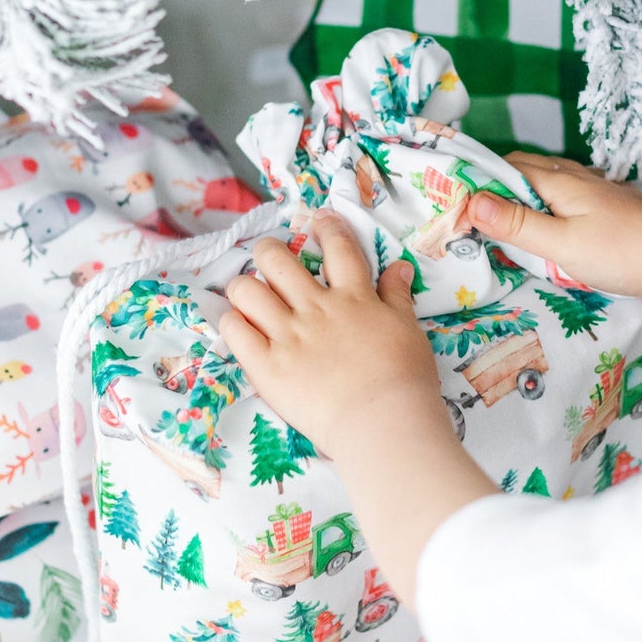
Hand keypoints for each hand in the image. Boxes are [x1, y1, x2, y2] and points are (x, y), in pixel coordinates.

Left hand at [218, 212, 452, 459]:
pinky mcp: (267, 366)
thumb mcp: (408, 329)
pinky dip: (232, 322)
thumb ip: (397, 296)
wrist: (384, 422)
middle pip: (278, 260)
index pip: (338, 248)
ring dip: (245, 285)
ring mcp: (288, 336)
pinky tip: (240, 325)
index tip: (320, 219)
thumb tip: (398, 266)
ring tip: (250, 294)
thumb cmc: (405, 379)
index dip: (328, 227)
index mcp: (353, 298)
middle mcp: (315, 309)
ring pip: (247, 290)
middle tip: (271, 257)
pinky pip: (235, 331)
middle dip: (270, 250)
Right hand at [466, 152, 641, 300]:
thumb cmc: (622, 253)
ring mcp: (598, 190)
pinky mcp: (613, 206)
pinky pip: (570, 195)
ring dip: (525, 194)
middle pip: (528, 169)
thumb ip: (517, 225)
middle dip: (499, 184)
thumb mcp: (561, 245)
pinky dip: (550, 204)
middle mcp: (578, 177)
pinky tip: (552, 226)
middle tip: (476, 215)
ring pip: (551, 180)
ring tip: (507, 221)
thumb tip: (471, 202)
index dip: (480, 180)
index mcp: (559, 181)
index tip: (456, 200)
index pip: (507, 167)